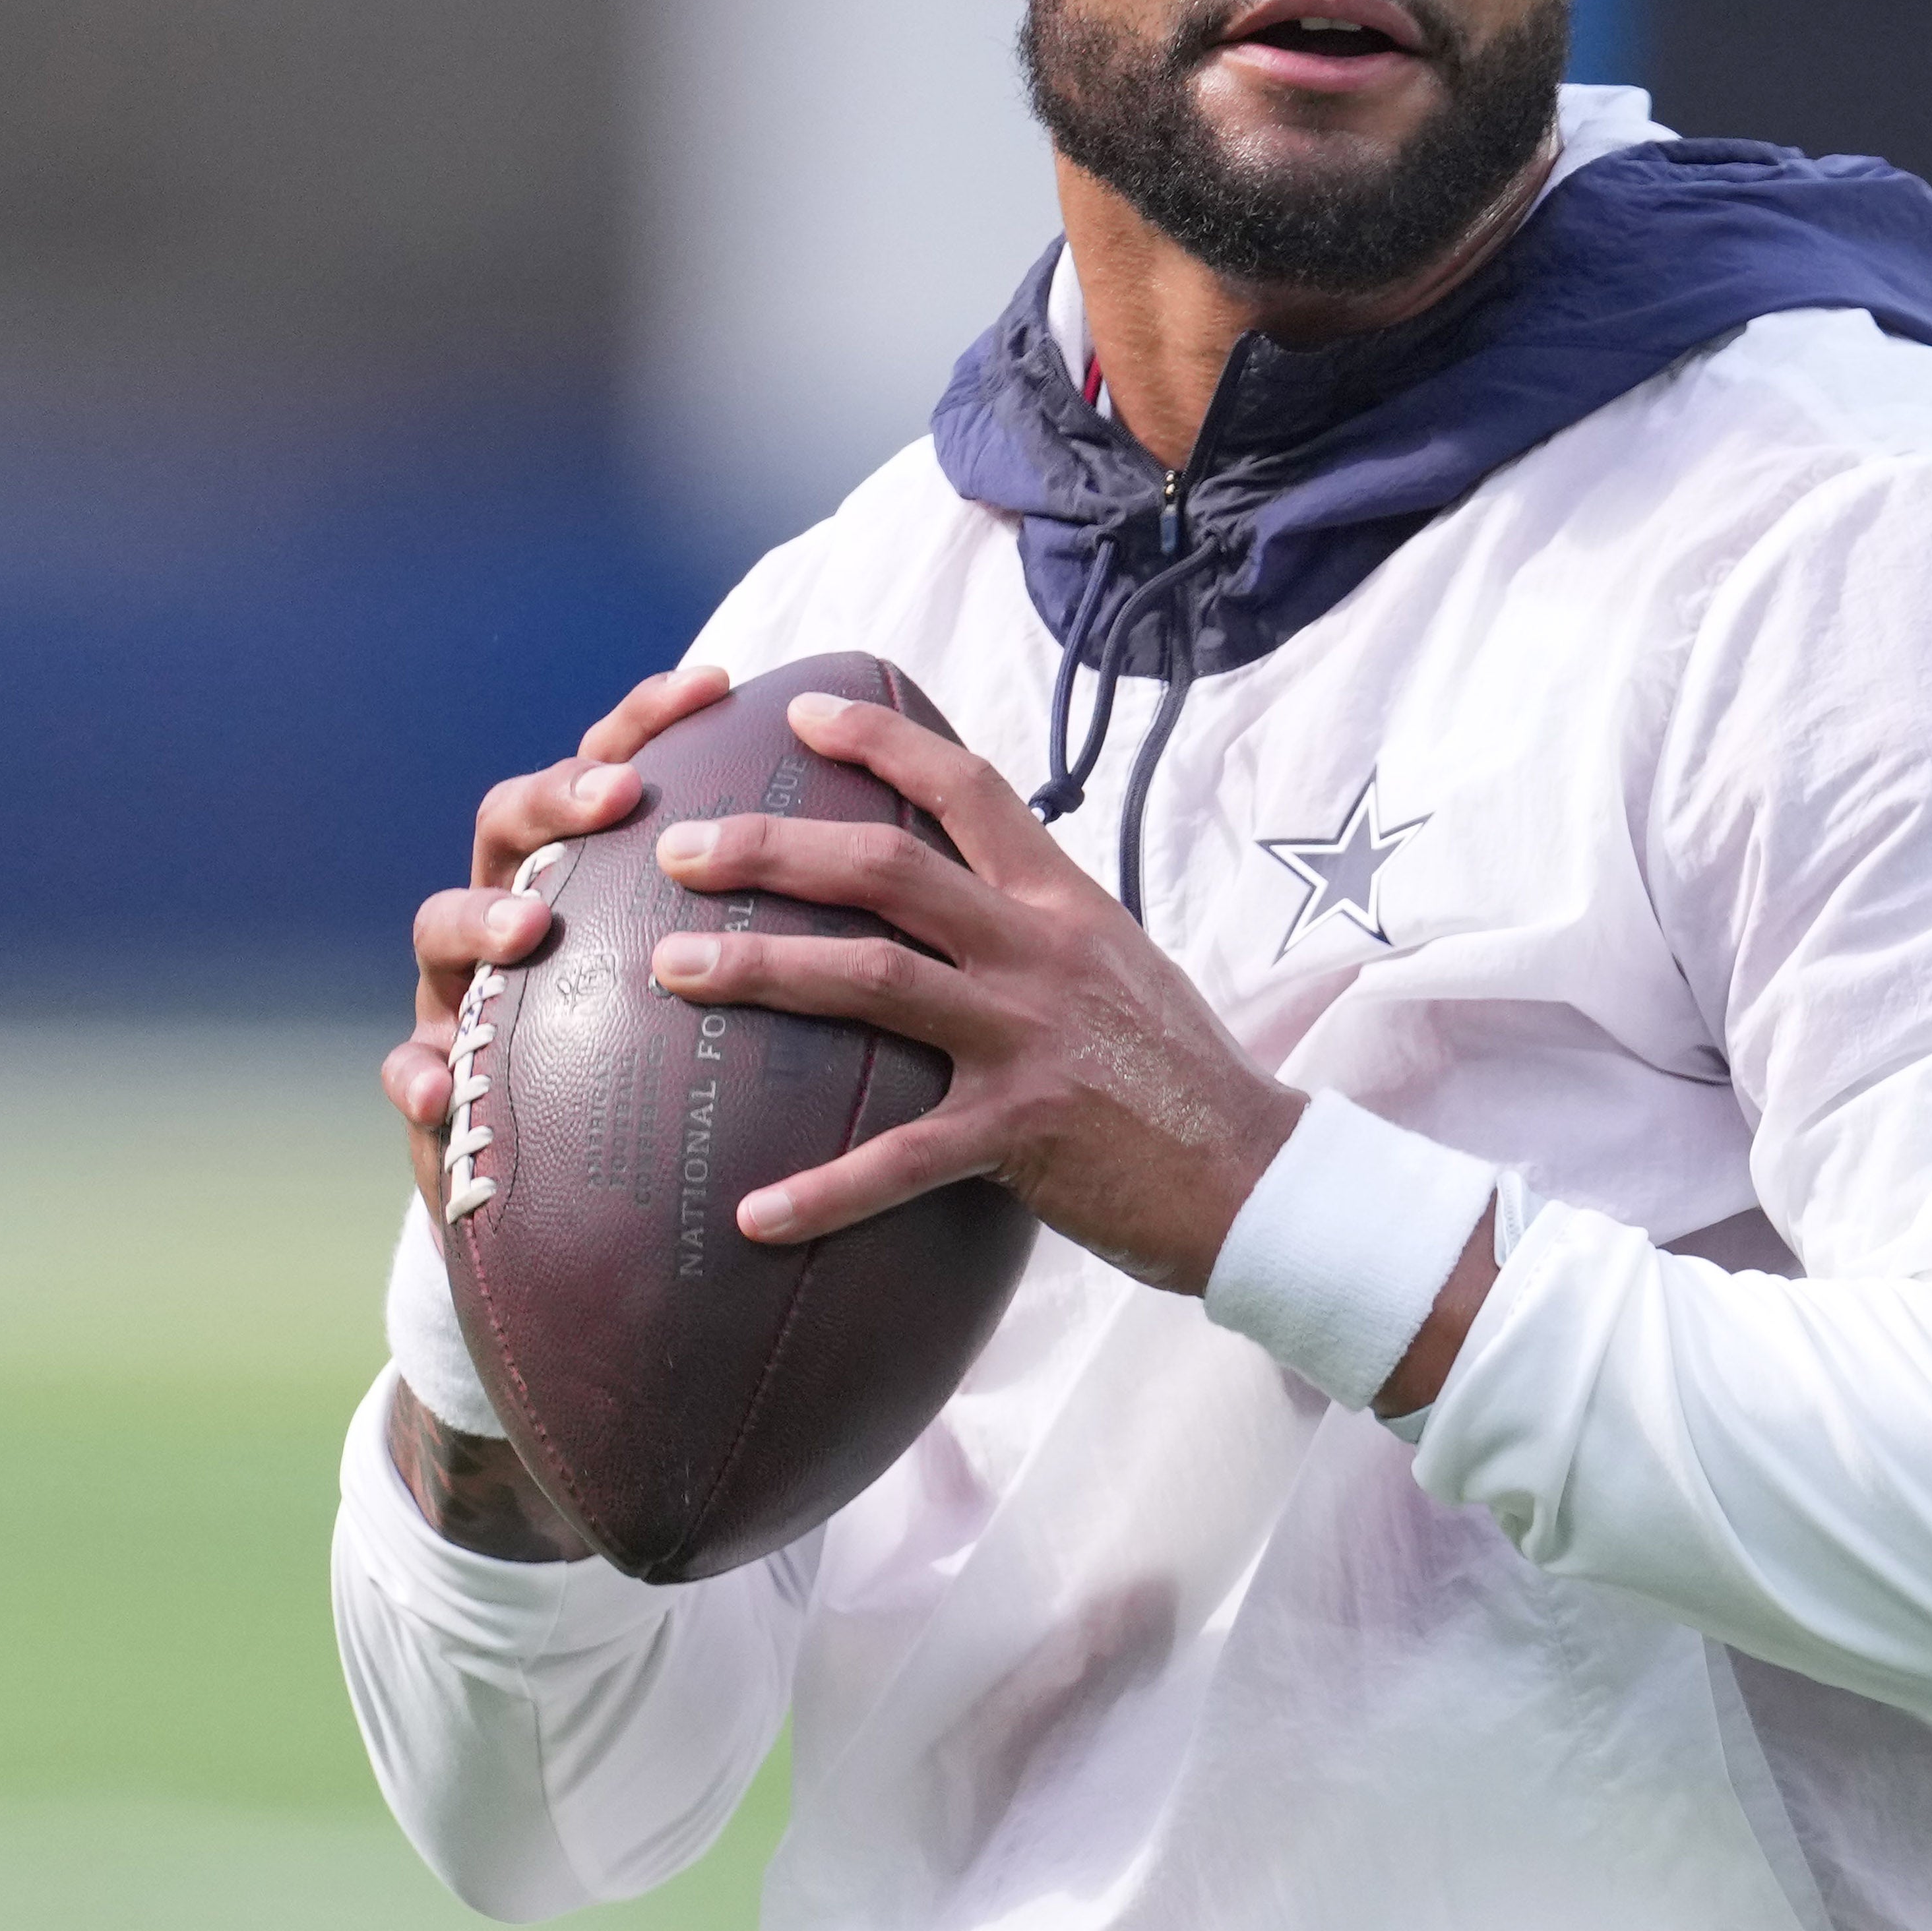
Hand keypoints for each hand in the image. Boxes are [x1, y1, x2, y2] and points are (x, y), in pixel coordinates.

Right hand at [383, 662, 735, 1215]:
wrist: (590, 1205)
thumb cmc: (671, 1076)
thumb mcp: (729, 996)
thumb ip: (773, 927)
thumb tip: (900, 851)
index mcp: (586, 875)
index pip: (609, 769)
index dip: (650, 721)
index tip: (715, 685)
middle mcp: (511, 916)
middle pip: (509, 824)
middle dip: (555, 798)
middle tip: (617, 797)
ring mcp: (462, 995)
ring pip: (439, 927)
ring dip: (478, 917)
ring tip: (525, 929)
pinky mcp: (435, 1086)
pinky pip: (411, 1074)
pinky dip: (418, 1074)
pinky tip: (438, 1089)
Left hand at [647, 686, 1305, 1292]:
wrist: (1261, 1176)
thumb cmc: (1180, 1079)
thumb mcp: (1116, 970)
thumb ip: (1036, 931)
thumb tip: (954, 908)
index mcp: (1063, 904)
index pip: (968, 789)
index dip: (883, 740)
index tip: (802, 711)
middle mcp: (1041, 951)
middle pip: (885, 868)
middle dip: (770, 848)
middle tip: (678, 848)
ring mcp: (1032, 1037)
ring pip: (873, 980)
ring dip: (759, 969)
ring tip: (670, 970)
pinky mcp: (1026, 1132)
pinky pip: (902, 1160)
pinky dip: (823, 1191)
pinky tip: (752, 1219)